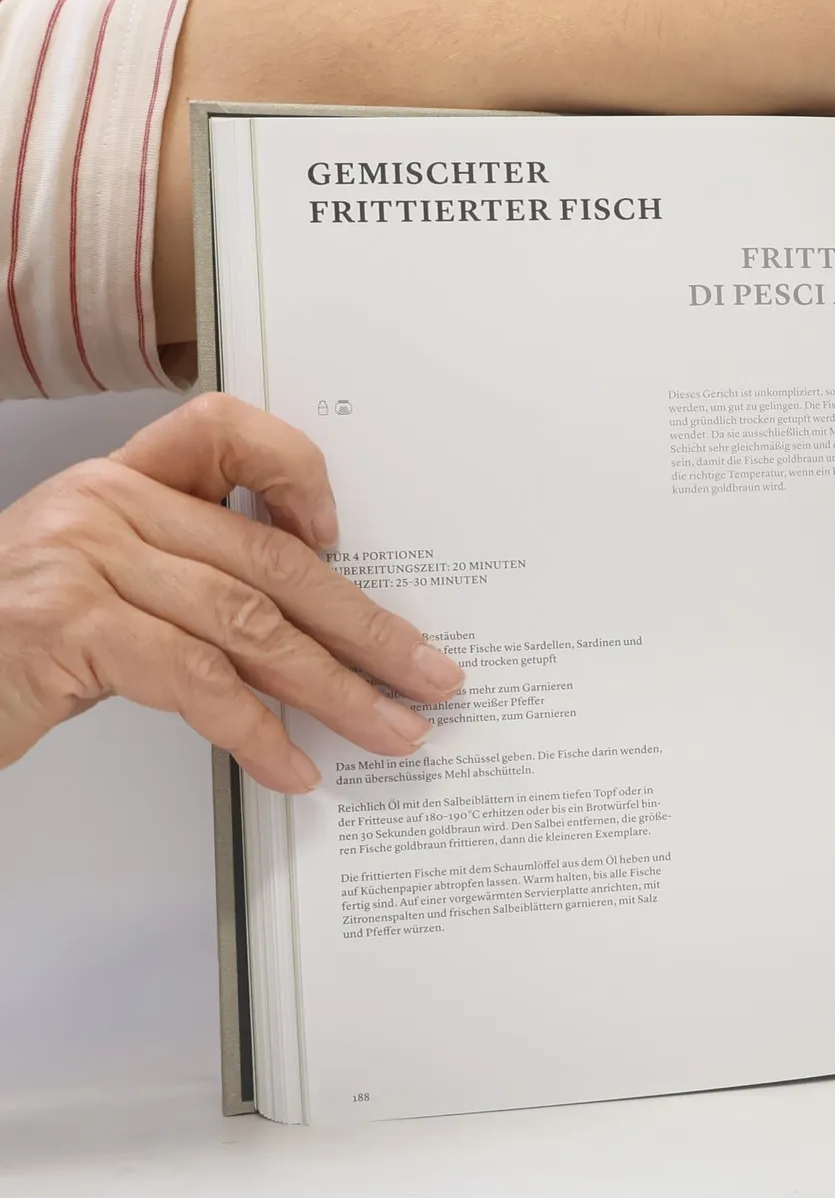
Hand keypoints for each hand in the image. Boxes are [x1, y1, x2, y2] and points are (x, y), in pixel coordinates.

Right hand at [0, 394, 462, 791]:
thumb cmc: (7, 648)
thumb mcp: (101, 594)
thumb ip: (187, 588)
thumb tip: (310, 640)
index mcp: (118, 483)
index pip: (223, 429)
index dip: (296, 472)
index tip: (341, 538)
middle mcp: (103, 505)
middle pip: (271, 562)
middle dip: (365, 630)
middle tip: (430, 676)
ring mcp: (81, 560)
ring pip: (250, 626)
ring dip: (334, 691)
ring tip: (390, 733)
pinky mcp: (66, 626)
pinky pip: (195, 681)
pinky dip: (256, 732)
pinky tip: (292, 768)